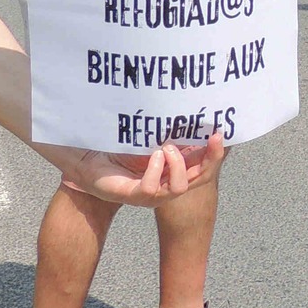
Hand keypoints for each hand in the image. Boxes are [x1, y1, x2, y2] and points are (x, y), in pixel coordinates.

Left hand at [47, 141, 221, 204]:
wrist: (87, 154)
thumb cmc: (118, 144)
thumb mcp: (150, 135)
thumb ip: (170, 130)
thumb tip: (192, 112)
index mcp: (172, 171)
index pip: (202, 167)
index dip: (214, 154)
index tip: (220, 133)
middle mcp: (164, 185)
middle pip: (198, 180)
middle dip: (208, 160)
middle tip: (212, 138)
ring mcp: (149, 194)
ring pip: (177, 188)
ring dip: (177, 166)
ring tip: (167, 147)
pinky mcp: (130, 195)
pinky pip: (151, 189)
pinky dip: (155, 171)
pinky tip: (153, 156)